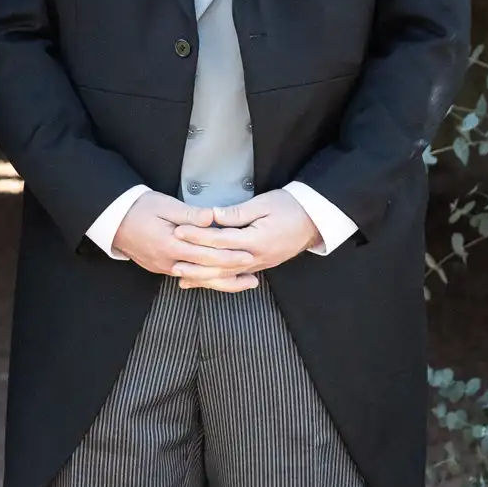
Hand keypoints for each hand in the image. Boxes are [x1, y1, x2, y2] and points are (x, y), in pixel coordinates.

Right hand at [109, 191, 254, 286]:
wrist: (112, 219)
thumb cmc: (139, 208)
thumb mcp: (164, 204)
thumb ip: (190, 214)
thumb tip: (213, 218)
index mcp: (170, 245)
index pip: (206, 254)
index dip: (229, 256)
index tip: (248, 255)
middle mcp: (168, 262)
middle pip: (205, 272)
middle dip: (231, 274)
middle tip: (254, 275)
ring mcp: (163, 268)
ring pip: (198, 280)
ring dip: (221, 282)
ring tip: (243, 283)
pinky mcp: (160, 268)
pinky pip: (187, 277)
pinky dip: (205, 280)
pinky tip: (218, 280)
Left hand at [170, 191, 322, 289]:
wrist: (314, 220)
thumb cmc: (289, 207)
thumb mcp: (263, 204)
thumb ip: (237, 213)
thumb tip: (213, 215)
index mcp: (256, 240)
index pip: (220, 240)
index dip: (198, 236)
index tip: (179, 231)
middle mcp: (257, 257)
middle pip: (220, 264)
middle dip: (195, 264)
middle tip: (173, 263)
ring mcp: (259, 264)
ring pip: (227, 275)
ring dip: (204, 278)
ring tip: (182, 278)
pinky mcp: (260, 265)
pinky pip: (236, 276)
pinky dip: (219, 280)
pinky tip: (205, 281)